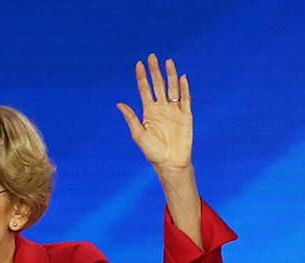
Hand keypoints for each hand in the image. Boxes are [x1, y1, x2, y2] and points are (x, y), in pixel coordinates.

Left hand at [117, 54, 192, 173]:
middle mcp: (162, 108)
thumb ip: (131, 118)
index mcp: (149, 112)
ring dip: (170, 75)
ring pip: (172, 88)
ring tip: (168, 61)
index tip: (139, 64)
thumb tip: (119, 103)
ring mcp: (174, 111)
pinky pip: (185, 99)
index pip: (145, 90)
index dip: (142, 77)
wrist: (171, 163)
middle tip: (152, 57)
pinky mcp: (186, 115)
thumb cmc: (153, 152)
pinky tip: (182, 77)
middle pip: (158, 85)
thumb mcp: (139, 135)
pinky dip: (184, 88)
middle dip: (155, 71)